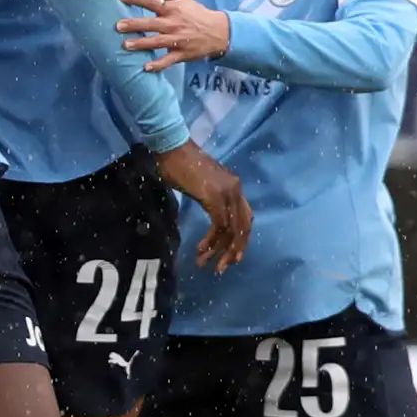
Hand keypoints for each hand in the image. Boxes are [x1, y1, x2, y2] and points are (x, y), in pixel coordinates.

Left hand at [117, 0, 230, 70]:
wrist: (219, 31)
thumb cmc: (197, 14)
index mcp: (173, 8)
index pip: (151, 1)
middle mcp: (174, 23)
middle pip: (151, 23)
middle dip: (134, 24)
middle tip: (118, 26)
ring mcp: (178, 39)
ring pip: (157, 42)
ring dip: (141, 44)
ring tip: (125, 45)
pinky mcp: (182, 53)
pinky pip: (168, 60)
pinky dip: (158, 64)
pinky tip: (146, 67)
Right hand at [154, 140, 251, 272]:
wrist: (170, 149)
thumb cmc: (179, 166)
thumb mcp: (202, 187)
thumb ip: (212, 201)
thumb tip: (214, 222)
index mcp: (234, 187)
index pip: (246, 219)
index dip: (241, 240)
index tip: (233, 257)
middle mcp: (236, 190)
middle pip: (242, 228)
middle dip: (233, 251)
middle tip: (222, 268)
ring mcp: (227, 192)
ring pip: (231, 230)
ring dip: (219, 251)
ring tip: (206, 264)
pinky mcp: (215, 197)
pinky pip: (219, 226)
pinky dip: (211, 242)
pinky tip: (201, 250)